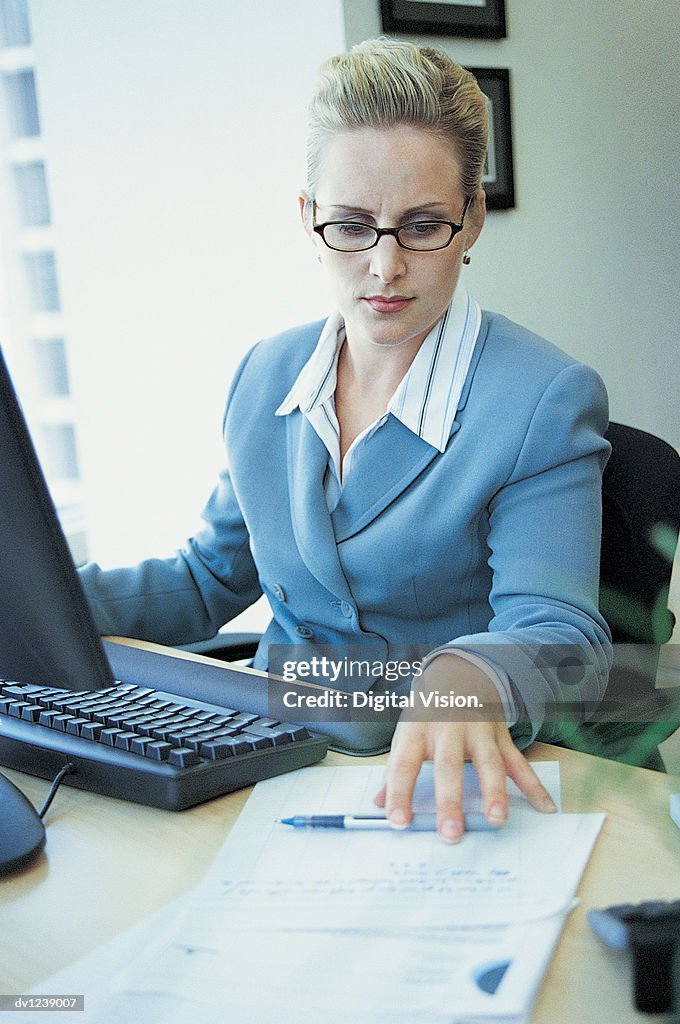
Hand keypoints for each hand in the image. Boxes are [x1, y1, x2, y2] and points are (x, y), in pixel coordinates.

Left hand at [373, 655, 556, 841]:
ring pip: (488, 763)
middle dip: (450, 800)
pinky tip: (545, 807)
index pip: (404, 764)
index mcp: (418, 729)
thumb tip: (379, 803)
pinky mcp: (501, 737)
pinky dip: (533, 786)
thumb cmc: (428, 712)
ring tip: (496, 820)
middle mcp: (448, 729)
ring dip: (494, 792)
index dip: (399, 793)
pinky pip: (519, 763)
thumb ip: (395, 769)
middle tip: (450, 834)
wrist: (459, 674)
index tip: (398, 821)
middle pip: (448, 766)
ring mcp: (478, 732)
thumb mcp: (406, 733)